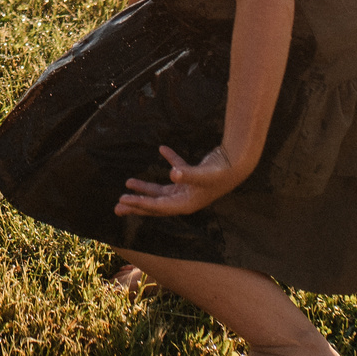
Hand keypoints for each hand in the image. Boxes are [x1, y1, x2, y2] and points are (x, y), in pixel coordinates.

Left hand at [114, 145, 247, 217]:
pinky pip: (177, 169)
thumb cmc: (221, 172)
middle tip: (117, 206)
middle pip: (155, 204)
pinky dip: (170, 160)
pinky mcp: (192, 177)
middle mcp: (184, 199)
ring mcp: (187, 189)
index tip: (123, 200)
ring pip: (161, 190)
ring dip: (145, 187)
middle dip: (136, 204)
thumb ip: (188, 174)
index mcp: (185, 204)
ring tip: (128, 182)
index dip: (139, 203)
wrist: (239, 164)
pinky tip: (162, 149)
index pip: (157, 206)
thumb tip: (173, 174)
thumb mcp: (204, 175)